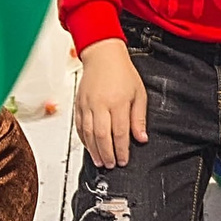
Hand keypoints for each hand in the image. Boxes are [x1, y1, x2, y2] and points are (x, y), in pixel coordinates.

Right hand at [75, 38, 146, 168]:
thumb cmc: (122, 73)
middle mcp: (100, 105)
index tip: (124, 160)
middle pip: (102, 136)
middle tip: (111, 165)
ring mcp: (87, 105)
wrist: (103, 55)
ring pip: (88, 133)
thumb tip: (141, 138)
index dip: (121, 150)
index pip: (119, 133)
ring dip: (94, 150)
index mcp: (117, 102)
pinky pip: (78, 126)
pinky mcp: (78, 104)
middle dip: (106, 154)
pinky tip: (89, 147)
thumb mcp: (139, 94)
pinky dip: (83, 139)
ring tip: (100, 161)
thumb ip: (139, 118)